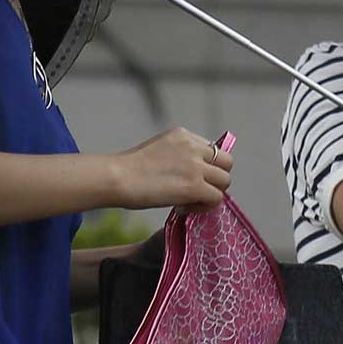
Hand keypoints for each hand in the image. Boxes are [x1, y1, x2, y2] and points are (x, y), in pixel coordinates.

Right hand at [112, 127, 232, 210]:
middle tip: (198, 191)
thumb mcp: (159, 151)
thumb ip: (179, 157)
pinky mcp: (195, 185)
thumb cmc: (129, 170)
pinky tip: (185, 208)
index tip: (190, 179)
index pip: (212, 150)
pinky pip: (217, 198)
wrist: (116, 178)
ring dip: (212, 193)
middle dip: (216, 178)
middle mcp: (193, 146)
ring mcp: (196, 166)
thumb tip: (195, 176)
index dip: (206, 167)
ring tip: (191, 202)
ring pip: (225, 181)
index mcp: (183, 135)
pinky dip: (205, 207)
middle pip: (226, 162)